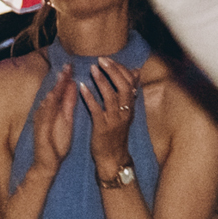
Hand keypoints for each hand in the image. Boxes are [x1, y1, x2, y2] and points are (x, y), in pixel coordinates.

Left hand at [82, 56, 138, 179]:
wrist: (113, 158)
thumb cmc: (116, 134)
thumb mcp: (126, 111)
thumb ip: (129, 92)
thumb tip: (135, 72)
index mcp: (130, 106)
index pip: (130, 82)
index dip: (120, 69)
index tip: (109, 60)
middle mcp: (124, 111)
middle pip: (123, 86)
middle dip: (113, 71)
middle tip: (101, 60)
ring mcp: (114, 120)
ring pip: (111, 96)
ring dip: (102, 81)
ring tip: (92, 69)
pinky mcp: (102, 128)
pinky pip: (96, 110)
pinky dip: (89, 97)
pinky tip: (82, 88)